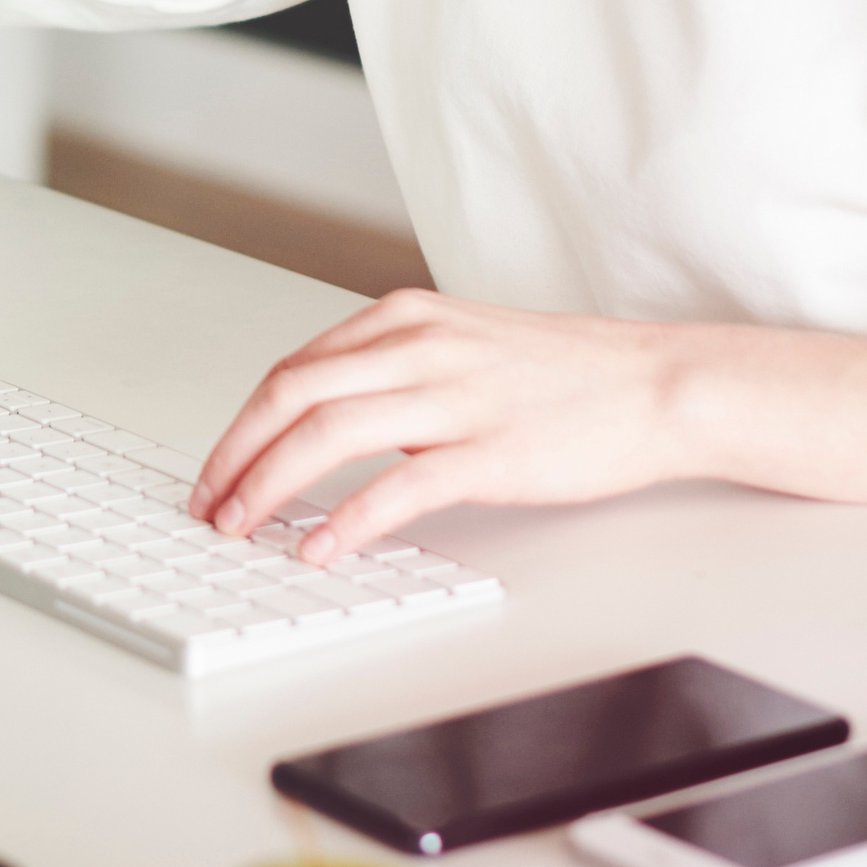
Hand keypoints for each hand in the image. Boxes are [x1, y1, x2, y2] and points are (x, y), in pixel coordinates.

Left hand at [189, 289, 688, 565]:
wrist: (656, 385)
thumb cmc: (567, 374)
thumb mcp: (463, 343)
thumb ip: (396, 367)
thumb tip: (330, 416)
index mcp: (407, 318)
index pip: (294, 368)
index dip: (242, 422)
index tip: (218, 466)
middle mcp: (421, 346)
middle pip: (292, 394)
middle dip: (235, 453)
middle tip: (210, 503)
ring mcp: (455, 397)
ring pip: (328, 433)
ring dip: (269, 484)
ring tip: (243, 526)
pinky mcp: (490, 452)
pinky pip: (397, 487)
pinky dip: (347, 521)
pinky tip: (321, 548)